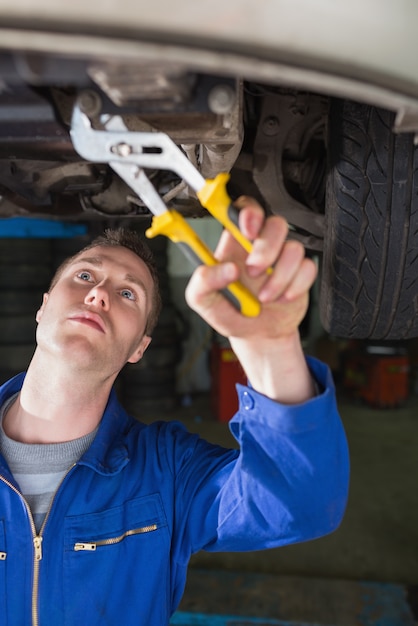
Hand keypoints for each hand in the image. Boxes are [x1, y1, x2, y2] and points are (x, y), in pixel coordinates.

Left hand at [185, 197, 317, 402]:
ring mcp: (283, 257)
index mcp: (234, 243)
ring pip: (294, 247)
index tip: (247, 230)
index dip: (249, 212)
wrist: (257, 335)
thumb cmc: (228, 312)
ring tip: (265, 297)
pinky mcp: (301, 272)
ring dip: (279, 277)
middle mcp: (260, 245)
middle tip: (254, 272)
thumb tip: (228, 269)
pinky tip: (282, 299)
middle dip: (266, 249)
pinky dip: (295, 286)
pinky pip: (308, 267)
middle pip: (275, 224)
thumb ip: (203, 282)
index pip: (244, 210)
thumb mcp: (202, 301)